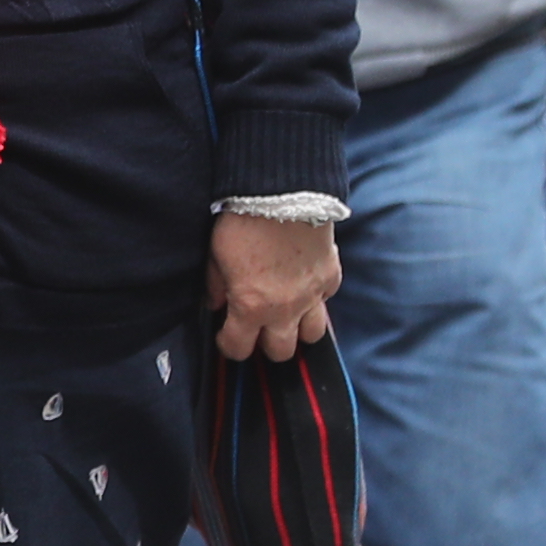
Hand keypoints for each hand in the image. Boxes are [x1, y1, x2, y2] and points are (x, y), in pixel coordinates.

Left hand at [209, 211, 338, 359]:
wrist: (282, 193)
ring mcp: (312, 294)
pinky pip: (326, 300)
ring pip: (312, 335)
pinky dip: (316, 298)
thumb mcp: (215, 256)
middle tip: (258, 328)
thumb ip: (215, 286)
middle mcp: (285, 309)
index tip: (227, 335)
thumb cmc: (243, 222)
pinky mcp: (330, 276)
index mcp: (251, 307)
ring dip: (297, 329)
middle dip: (266, 344)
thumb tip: (216, 303)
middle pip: (281, 351)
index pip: (239, 348)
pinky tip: (303, 285)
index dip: (229, 345)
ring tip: (286, 315)